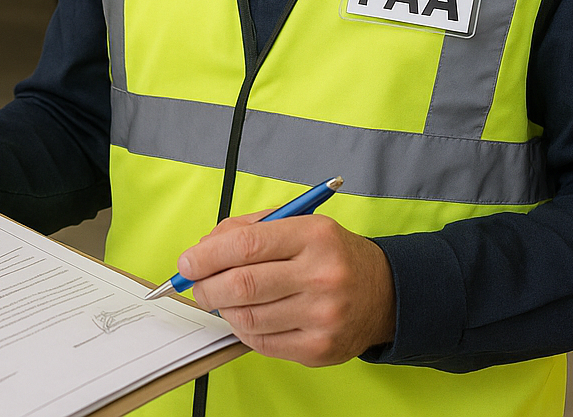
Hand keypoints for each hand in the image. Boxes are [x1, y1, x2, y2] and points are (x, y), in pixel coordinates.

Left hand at [178, 211, 395, 366]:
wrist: (384, 293)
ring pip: (247, 317)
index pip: (246, 245)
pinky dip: (242, 329)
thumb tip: (202, 251)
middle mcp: (322, 276)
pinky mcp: (319, 349)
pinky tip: (246, 316)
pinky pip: (261, 342)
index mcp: (315, 236)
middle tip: (197, 285)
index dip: (207, 255)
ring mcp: (322, 316)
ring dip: (223, 309)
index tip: (188, 262)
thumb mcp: (300, 224)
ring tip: (222, 300)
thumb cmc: (332, 255)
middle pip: (242, 285)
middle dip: (206, 286)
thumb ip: (249, 229)